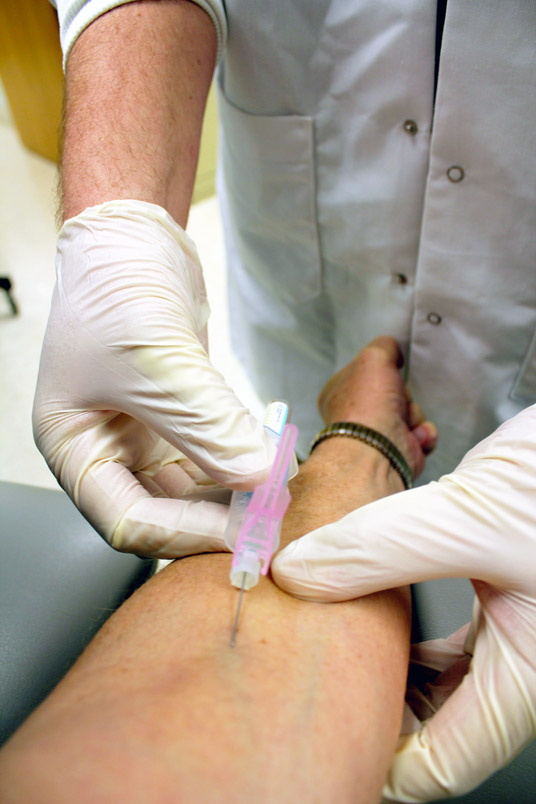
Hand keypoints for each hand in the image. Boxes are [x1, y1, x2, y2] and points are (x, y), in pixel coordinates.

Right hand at [33, 200, 274, 557]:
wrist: (133, 240)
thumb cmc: (114, 293)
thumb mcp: (156, 363)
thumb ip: (207, 425)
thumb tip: (258, 476)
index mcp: (74, 449)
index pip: (126, 520)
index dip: (183, 533)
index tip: (239, 531)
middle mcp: (106, 450)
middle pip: (162, 511)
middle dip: (214, 517)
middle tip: (268, 520)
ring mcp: (142, 435)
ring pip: (191, 486)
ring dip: (233, 491)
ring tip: (278, 491)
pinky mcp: (177, 415)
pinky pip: (210, 453)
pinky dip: (240, 459)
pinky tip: (271, 460)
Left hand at [273, 403, 535, 799]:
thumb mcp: (466, 516)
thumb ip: (378, 548)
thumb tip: (301, 573)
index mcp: (527, 674)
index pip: (444, 763)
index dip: (381, 763)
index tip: (326, 743)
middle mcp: (526, 665)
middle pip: (441, 727)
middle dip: (382, 713)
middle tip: (321, 689)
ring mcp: (521, 633)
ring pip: (447, 684)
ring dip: (396, 670)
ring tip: (340, 647)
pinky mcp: (510, 597)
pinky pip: (457, 643)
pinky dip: (415, 636)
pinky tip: (383, 611)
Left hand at [316, 336, 436, 479]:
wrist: (378, 450)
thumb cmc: (368, 403)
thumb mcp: (373, 357)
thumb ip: (384, 346)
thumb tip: (393, 350)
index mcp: (341, 392)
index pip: (369, 374)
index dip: (384, 372)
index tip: (388, 375)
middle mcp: (357, 415)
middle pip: (396, 392)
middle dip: (404, 395)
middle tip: (397, 400)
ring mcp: (379, 435)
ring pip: (412, 412)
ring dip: (415, 415)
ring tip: (404, 423)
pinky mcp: (400, 451)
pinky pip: (423, 434)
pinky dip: (424, 435)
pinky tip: (416, 438)